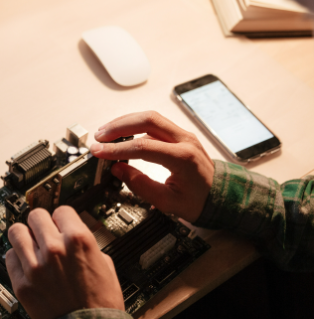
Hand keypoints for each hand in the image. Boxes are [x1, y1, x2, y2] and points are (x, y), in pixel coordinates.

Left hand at [5, 206, 123, 318]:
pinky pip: (9, 257)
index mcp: (78, 240)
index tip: (59, 225)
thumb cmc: (100, 302)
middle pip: (36, 216)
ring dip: (24, 236)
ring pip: (16, 232)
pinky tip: (26, 264)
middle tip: (43, 233)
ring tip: (30, 245)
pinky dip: (17, 258)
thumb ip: (85, 244)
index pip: (61, 210)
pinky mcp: (22, 283)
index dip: (62, 219)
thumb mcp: (105, 263)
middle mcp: (54, 249)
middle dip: (41, 224)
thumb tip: (71, 234)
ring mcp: (35, 266)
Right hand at [90, 111, 213, 222]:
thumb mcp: (166, 201)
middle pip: (147, 120)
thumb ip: (140, 184)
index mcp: (183, 158)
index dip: (117, 149)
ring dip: (125, 122)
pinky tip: (121, 133)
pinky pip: (154, 123)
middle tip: (99, 136)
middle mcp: (184, 140)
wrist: (221, 196)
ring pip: (150, 117)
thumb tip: (117, 169)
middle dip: (119, 126)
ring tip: (105, 132)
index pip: (143, 146)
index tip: (99, 151)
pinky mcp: (179, 135)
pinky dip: (135, 125)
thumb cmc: (198, 201)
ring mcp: (183, 135)